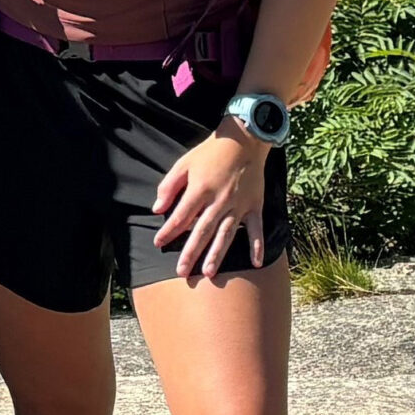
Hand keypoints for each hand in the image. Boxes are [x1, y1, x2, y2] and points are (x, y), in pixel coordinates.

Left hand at [152, 129, 267, 281]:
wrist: (243, 141)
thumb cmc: (210, 153)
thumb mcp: (183, 164)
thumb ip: (169, 186)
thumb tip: (157, 208)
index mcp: (200, 190)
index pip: (181, 217)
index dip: (168, 231)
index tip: (158, 243)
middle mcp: (219, 201)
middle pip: (202, 232)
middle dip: (191, 253)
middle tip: (182, 272)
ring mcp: (239, 206)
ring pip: (226, 235)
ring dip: (218, 255)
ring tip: (209, 273)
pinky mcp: (255, 206)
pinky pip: (256, 230)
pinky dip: (258, 246)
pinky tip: (256, 264)